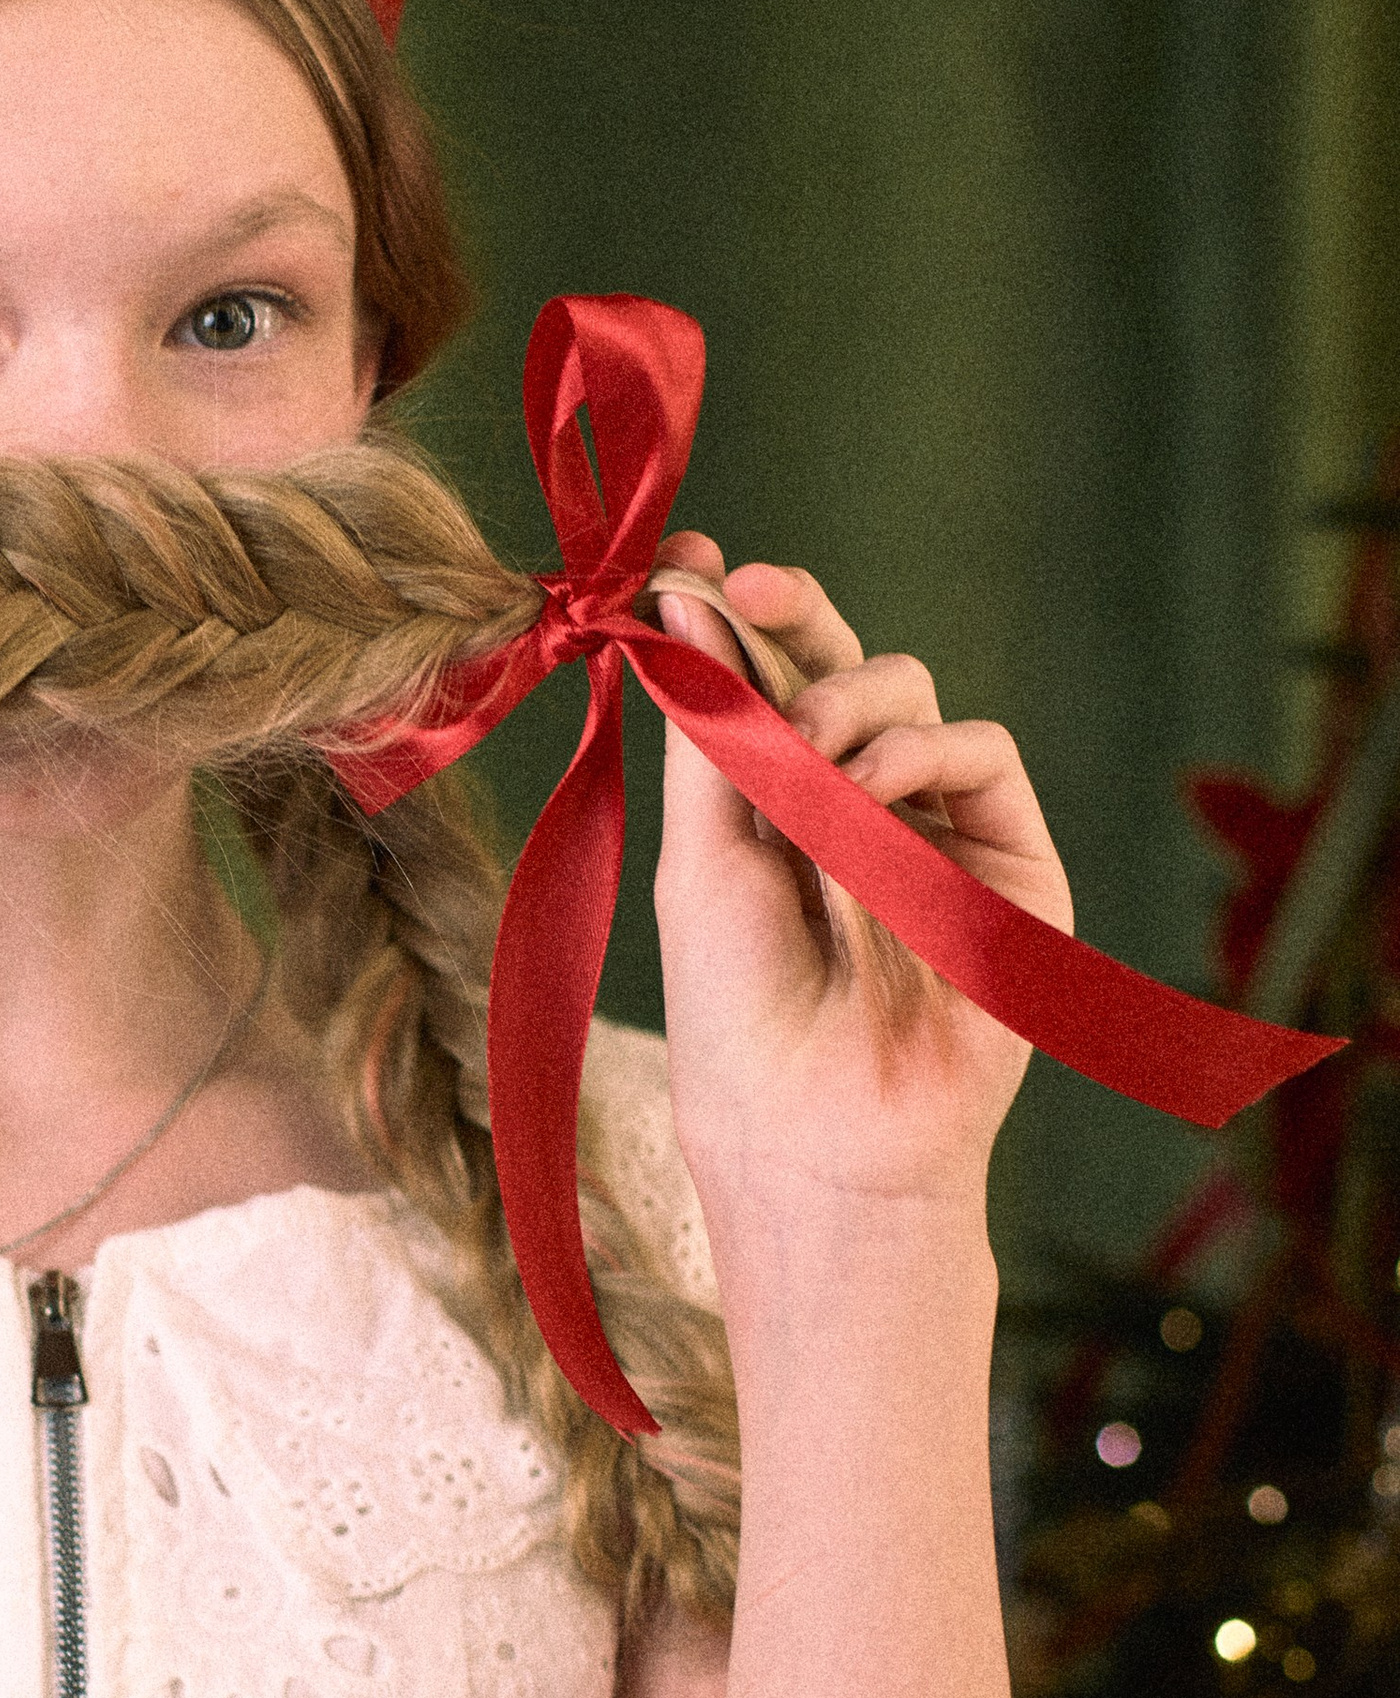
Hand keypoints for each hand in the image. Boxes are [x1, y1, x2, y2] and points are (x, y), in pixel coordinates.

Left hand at [646, 531, 1072, 1227]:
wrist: (816, 1133)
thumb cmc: (739, 1012)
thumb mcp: (702, 854)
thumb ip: (710, 729)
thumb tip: (685, 598)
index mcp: (774, 806)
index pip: (768, 682)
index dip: (739, 617)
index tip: (692, 565)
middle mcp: (857, 808)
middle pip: (842, 664)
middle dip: (794, 616)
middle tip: (743, 588)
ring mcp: (938, 831)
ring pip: (909, 694)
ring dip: (845, 704)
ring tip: (803, 763)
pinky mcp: (1011, 862)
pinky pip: (982, 753)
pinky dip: (920, 752)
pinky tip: (865, 791)